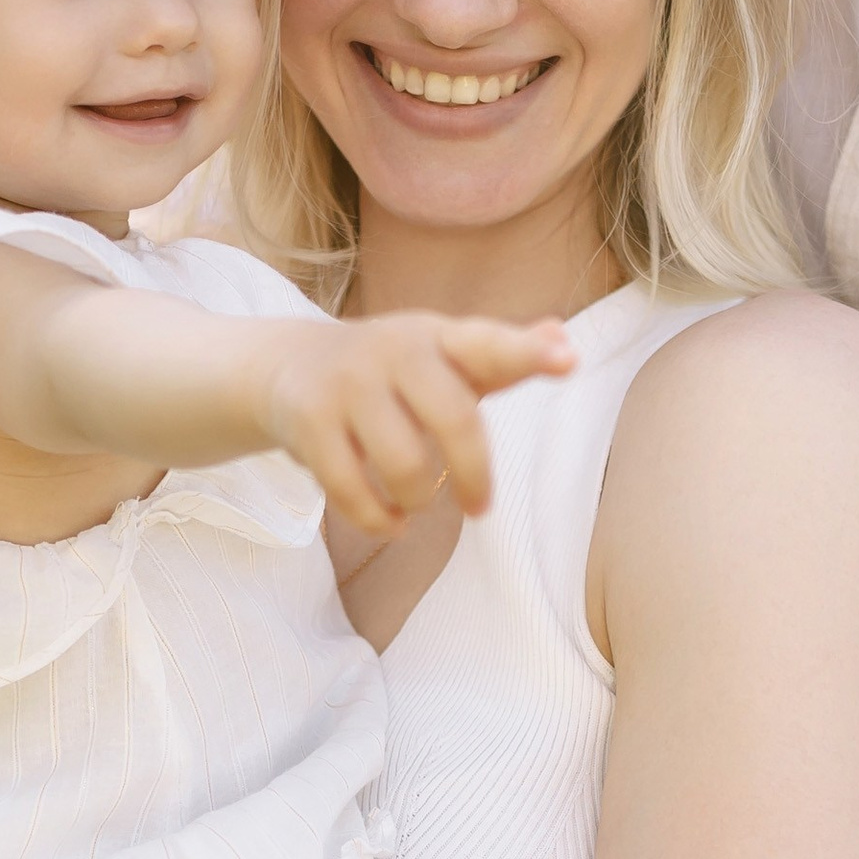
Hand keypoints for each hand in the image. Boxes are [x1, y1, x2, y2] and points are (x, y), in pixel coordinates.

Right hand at [257, 314, 572, 536]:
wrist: (288, 366)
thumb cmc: (393, 370)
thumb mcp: (445, 353)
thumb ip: (503, 353)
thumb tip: (564, 339)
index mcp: (437, 337)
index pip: (489, 344)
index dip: (528, 353)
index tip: (569, 361)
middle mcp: (394, 351)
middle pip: (454, 418)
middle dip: (474, 475)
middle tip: (480, 507)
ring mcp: (348, 385)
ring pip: (404, 466)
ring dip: (419, 499)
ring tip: (418, 500)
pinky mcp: (309, 423)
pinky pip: (352, 491)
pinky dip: (378, 520)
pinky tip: (389, 521)